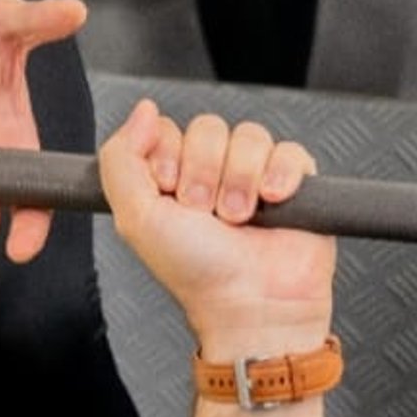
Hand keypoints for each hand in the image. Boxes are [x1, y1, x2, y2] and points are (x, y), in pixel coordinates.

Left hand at [98, 101, 333, 361]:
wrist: (251, 306)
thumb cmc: (195, 272)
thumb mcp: (135, 217)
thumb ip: (121, 158)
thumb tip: (143, 109)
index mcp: (171, 177)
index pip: (167, 128)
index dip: (168, 156)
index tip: (169, 191)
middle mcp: (212, 172)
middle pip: (208, 127)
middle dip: (204, 173)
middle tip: (207, 214)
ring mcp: (254, 175)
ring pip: (249, 136)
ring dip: (240, 179)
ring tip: (240, 218)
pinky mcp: (295, 183)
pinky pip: (290, 150)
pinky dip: (280, 174)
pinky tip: (274, 201)